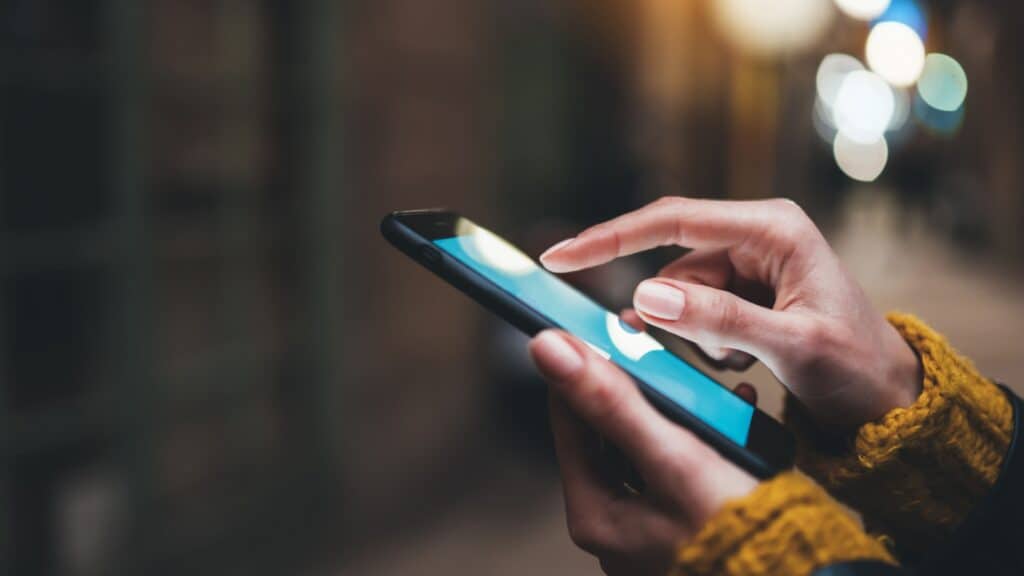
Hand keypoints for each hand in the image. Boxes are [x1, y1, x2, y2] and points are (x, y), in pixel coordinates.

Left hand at [530, 329, 757, 574]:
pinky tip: (734, 410)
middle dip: (638, 384)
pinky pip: (682, 462)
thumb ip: (612, 402)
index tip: (602, 328)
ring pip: (649, 442)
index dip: (583, 366)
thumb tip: (549, 350)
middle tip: (655, 346)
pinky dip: (703, 433)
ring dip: (676, 405)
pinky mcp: (686, 522)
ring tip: (700, 376)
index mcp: (594, 514)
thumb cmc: (739, 533)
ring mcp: (649, 526)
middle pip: (609, 429)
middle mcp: (615, 524)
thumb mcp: (672, 457)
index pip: (570, 417)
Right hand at [540, 197, 921, 430]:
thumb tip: (645, 297)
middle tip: (713, 352)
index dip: (611, 238)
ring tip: (745, 361)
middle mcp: (756, 235)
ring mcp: (748, 263)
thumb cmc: (856, 367)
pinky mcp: (742, 290)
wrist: (886, 398)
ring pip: (680, 294)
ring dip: (697, 334)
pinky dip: (704, 340)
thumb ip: (719, 319)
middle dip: (675, 312)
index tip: (561, 256)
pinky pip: (694, 310)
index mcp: (773, 228)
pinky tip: (742, 359)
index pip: (674, 221)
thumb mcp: (792, 345)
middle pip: (673, 262)